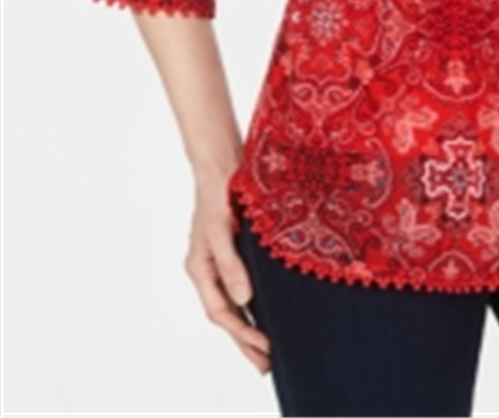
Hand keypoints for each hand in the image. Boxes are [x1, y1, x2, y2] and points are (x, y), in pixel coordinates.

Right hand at [184, 175, 271, 373]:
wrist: (222, 161)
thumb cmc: (218, 192)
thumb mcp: (221, 229)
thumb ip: (231, 264)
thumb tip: (244, 300)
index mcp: (201, 266)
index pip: (220, 311)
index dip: (241, 332)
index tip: (264, 348)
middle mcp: (210, 267)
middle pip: (227, 313)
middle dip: (245, 341)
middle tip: (266, 366)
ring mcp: (223, 259)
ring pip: (235, 301)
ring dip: (250, 324)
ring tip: (268, 349)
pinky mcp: (236, 248)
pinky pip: (243, 283)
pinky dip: (255, 301)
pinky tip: (268, 309)